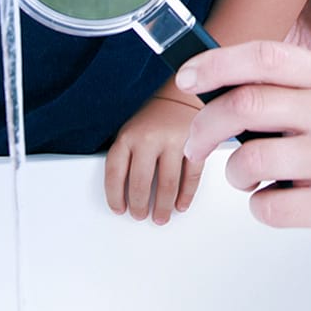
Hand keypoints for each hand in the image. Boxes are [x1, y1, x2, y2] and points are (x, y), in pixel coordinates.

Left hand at [104, 94, 203, 224]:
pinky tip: (181, 204)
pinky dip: (186, 195)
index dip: (114, 196)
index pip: (115, 172)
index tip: (119, 209)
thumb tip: (125, 195)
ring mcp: (173, 140)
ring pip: (167, 185)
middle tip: (141, 215)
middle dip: (140, 206)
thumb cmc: (153, 119)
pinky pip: (191, 177)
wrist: (179, 94)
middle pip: (140, 183)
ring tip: (161, 216)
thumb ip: (127, 158)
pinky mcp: (195, 143)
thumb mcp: (131, 132)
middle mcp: (148, 138)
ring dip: (163, 207)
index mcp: (128, 136)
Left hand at [176, 41, 310, 249]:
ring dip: (233, 172)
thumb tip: (206, 86)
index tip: (185, 77)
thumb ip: (275, 89)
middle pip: (248, 104)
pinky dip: (256, 204)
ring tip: (245, 175)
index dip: (216, 64)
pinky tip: (274, 198)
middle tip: (194, 144)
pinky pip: (267, 206)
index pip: (264, 56)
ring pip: (251, 158)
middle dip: (206, 126)